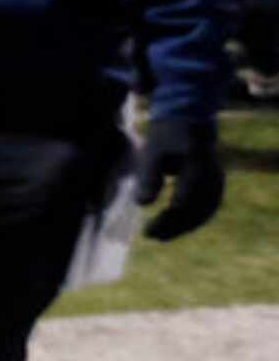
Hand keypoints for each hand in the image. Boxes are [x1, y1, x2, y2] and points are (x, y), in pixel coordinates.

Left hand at [137, 117, 222, 241]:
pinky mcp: (216, 188)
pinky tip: (172, 230)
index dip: (170, 215)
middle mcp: (213, 173)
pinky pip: (207, 210)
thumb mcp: (152, 151)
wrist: (190, 125)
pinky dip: (191, 221)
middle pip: (196, 207)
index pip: (187, 193)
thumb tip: (142, 204)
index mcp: (197, 159)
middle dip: (174, 224)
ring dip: (182, 227)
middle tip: (149, 234)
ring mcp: (218, 182)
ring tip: (157, 236)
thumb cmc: (167, 137)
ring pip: (204, 212)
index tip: (151, 226)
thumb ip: (148, 176)